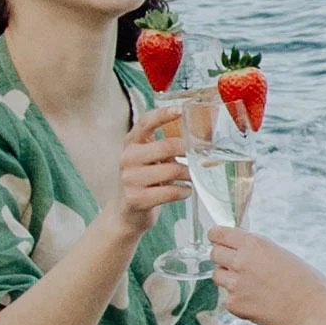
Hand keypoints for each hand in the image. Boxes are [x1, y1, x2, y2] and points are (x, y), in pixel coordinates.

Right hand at [106, 110, 196, 232]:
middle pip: (166, 147)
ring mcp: (129, 179)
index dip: (163, 114)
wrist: (125, 214)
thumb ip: (164, 147)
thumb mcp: (148, 159)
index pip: (146, 122)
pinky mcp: (135, 199)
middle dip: (188, 152)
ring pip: (172, 170)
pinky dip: (184, 191)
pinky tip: (186, 191)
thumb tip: (199, 140)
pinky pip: (170, 192)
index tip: (181, 109)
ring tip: (191, 177)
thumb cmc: (143, 182)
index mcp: (131, 143)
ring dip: (189, 174)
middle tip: (200, 157)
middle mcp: (127, 158)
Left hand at [211, 223, 325, 324]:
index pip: (218, 233)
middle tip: (237, 265)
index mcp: (254, 244)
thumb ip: (258, 250)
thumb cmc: (306, 283)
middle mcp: (241, 261)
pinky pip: (227, 298)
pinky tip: (256, 301)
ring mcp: (235, 284)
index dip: (217, 237)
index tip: (218, 240)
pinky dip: (237, 299)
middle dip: (223, 257)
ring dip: (228, 278)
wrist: (312, 311)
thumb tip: (242, 249)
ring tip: (250, 285)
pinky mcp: (234, 305)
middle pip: (214, 253)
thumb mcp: (282, 254)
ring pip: (218, 276)